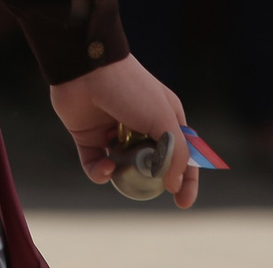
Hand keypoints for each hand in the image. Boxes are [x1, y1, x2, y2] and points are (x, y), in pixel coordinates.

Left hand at [50, 55, 198, 208]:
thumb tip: (175, 184)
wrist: (86, 68)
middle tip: (146, 189)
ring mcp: (113, 131)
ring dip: (121, 174)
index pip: (181, 154)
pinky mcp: (88, 136)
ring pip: (122, 167)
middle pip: (150, 164)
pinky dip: (98, 171)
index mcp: (165, 117)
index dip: (186, 179)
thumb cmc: (131, 89)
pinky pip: (94, 164)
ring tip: (117, 168)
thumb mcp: (164, 119)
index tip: (183, 202)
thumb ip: (175, 153)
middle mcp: (140, 125)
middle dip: (149, 181)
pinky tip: (103, 166)